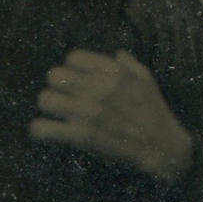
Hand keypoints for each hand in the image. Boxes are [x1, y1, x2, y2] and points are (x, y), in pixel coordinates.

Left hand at [29, 49, 193, 181]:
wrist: (162, 147)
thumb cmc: (155, 113)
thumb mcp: (147, 80)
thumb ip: (130, 64)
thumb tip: (117, 54)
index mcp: (112, 72)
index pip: (72, 58)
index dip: (72, 68)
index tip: (76, 79)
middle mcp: (98, 88)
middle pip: (54, 75)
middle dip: (57, 86)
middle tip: (64, 96)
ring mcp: (88, 112)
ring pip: (45, 99)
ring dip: (48, 105)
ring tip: (54, 112)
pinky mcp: (81, 135)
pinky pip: (44, 128)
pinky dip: (40, 130)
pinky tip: (43, 131)